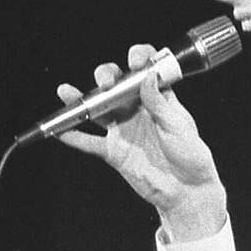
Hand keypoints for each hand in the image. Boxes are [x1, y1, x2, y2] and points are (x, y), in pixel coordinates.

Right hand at [55, 44, 226, 239]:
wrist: (186, 191)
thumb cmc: (191, 156)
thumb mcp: (178, 126)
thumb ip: (159, 103)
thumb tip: (147, 76)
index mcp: (157, 98)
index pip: (143, 70)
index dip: (137, 59)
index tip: (134, 61)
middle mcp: (136, 109)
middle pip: (114, 86)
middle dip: (106, 77)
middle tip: (106, 83)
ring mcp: (123, 130)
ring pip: (96, 110)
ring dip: (80, 100)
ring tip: (65, 91)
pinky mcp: (114, 152)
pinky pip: (90, 143)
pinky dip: (74, 137)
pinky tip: (60, 130)